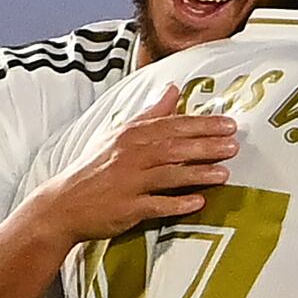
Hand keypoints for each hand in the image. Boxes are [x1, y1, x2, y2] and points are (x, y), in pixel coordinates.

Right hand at [33, 84, 238, 243]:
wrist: (63, 203)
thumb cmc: (95, 167)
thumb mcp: (118, 134)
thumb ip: (149, 113)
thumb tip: (173, 89)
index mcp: (131, 136)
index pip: (171, 126)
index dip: (202, 124)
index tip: (228, 124)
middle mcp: (131, 156)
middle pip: (174, 148)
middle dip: (206, 146)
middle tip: (234, 145)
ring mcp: (128, 182)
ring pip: (168, 174)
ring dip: (197, 173)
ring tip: (224, 174)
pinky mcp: (127, 208)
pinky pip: (155, 204)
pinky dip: (177, 203)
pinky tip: (198, 202)